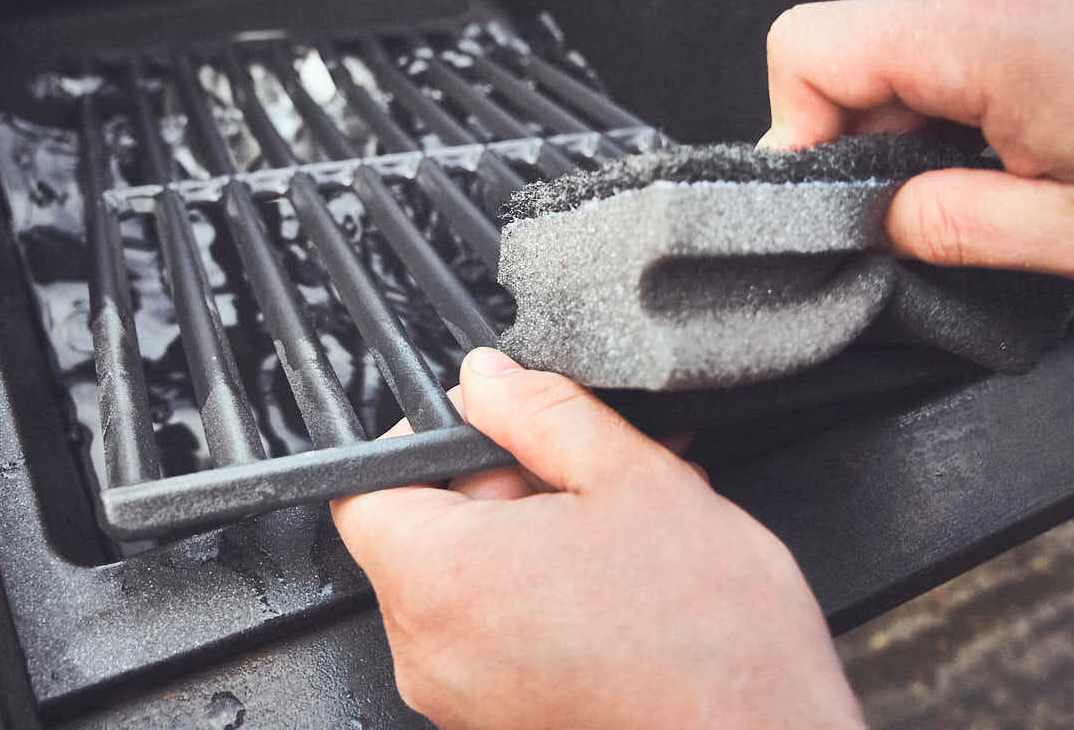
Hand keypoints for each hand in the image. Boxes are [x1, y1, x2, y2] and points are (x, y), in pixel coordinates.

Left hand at [331, 348, 864, 729]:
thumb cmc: (712, 644)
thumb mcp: (632, 480)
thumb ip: (542, 412)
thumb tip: (486, 378)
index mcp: (441, 582)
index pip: (361, 489)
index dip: (420, 439)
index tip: (482, 423)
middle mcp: (432, 654)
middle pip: (422, 532)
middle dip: (500, 481)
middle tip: (581, 470)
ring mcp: (463, 701)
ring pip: (468, 581)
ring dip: (534, 534)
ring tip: (619, 524)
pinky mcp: (500, 725)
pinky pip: (495, 634)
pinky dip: (542, 592)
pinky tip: (618, 577)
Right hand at [760, 0, 1073, 282]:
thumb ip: (946, 227)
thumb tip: (875, 218)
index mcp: (983, 36)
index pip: (809, 49)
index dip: (792, 129)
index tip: (824, 196)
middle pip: (855, 57)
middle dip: (867, 142)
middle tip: (929, 213)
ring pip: (905, 56)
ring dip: (922, 128)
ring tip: (1002, 183)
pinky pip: (957, 45)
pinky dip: (961, 104)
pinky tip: (1025, 150)